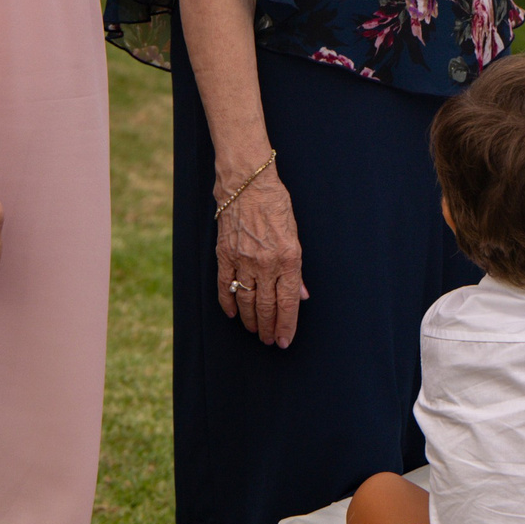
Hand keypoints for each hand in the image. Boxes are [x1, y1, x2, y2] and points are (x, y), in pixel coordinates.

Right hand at [217, 169, 306, 347]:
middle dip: (269, 328)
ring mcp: (243, 260)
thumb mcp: (295, 235)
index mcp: (288, 258)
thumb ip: (296, 269)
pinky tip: (234, 314)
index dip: (286, 325)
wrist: (247, 182)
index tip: (284, 341)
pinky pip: (225, 286)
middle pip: (267, 306)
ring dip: (251, 320)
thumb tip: (300, 295)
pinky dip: (228, 303)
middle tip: (270, 341)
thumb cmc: (276, 204)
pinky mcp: (224, 255)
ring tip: (256, 331)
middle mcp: (266, 263)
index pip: (288, 302)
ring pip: (246, 301)